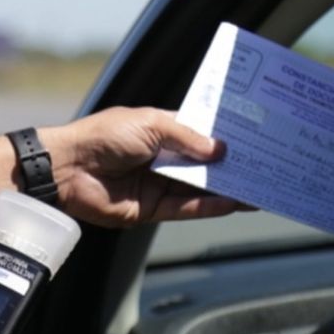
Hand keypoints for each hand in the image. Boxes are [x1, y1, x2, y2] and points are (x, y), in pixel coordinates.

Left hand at [43, 107, 245, 228]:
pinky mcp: (152, 209)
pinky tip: (233, 202)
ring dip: (228, 189)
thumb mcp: (151, 124)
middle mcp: (163, 157)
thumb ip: (187, 138)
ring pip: (200, 189)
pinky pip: (186, 209)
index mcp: (162, 131)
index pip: (201, 133)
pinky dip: (210, 207)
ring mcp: (158, 184)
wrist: (68, 168)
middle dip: (232, 166)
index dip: (225, 137)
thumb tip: (220, 150)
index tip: (255, 139)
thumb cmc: (104, 136)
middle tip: (265, 166)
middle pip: (204, 164)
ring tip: (259, 188)